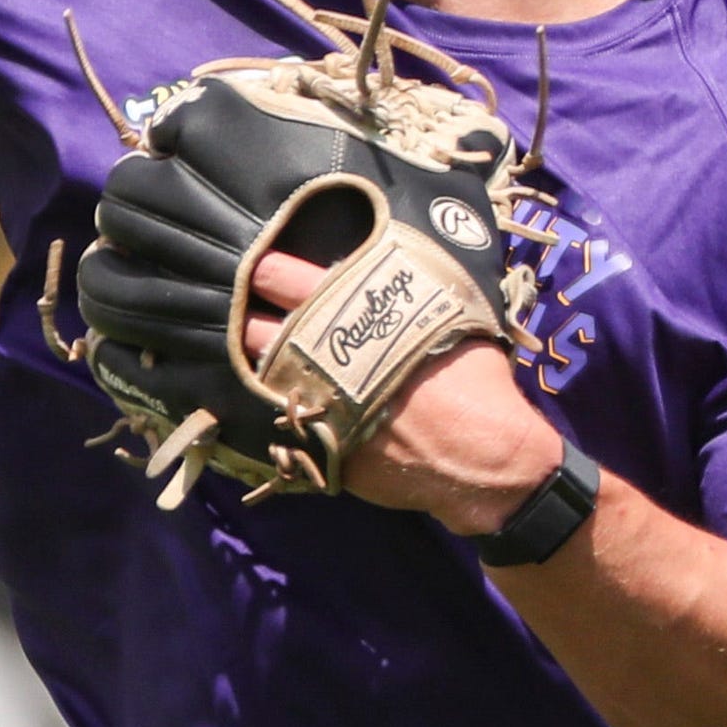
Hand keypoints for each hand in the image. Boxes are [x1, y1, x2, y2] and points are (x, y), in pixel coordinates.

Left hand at [245, 251, 561, 534]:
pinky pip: (281, 425)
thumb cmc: (475, 383)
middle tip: (244, 308)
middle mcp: (323, 358)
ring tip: (256, 353)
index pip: (289, 280)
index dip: (270, 273)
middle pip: (262, 328)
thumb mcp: (448, 317)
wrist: (482, 458)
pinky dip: (277, 412)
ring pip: (263, 375)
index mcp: (354, 317)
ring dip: (259, 364)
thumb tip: (389, 277)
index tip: (259, 269)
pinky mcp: (317, 448)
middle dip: (248, 317)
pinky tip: (281, 404)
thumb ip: (405, 297)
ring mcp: (315, 405)